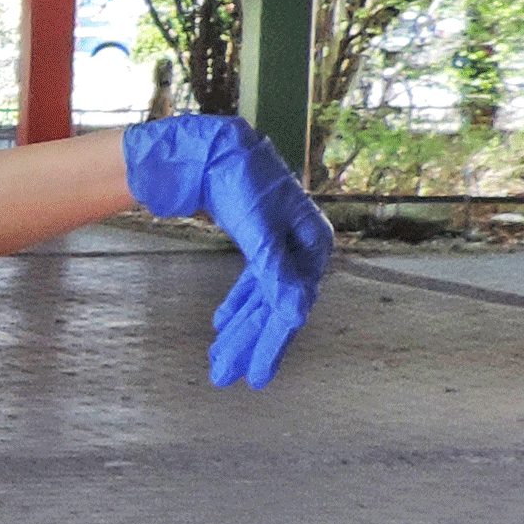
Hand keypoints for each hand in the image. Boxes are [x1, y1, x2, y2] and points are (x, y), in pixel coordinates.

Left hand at [122, 114, 332, 388]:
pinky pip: (255, 283)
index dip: (273, 343)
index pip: (291, 305)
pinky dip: (239, 304)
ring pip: (263, 298)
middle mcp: (303, 247)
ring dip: (242, 330)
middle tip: (224, 377)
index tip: (256, 377)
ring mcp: (283, 245)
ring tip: (220, 361)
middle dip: (250, 343)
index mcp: (311, 243)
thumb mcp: (255, 224)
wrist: (212, 147)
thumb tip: (294, 312)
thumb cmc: (237, 178)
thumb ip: (273, 268)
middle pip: (276, 307)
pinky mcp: (262, 243)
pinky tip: (223, 324)